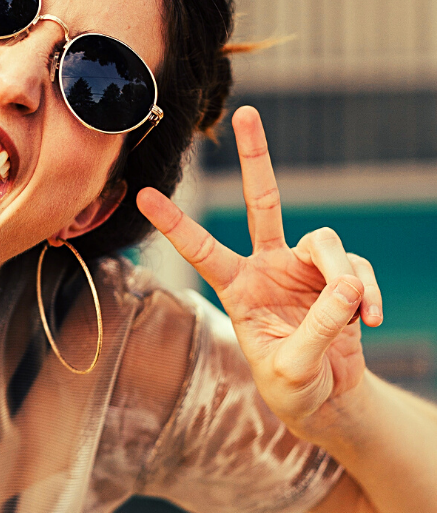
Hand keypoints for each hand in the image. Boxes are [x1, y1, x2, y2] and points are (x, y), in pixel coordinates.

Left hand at [136, 106, 383, 438]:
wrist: (328, 399)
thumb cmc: (293, 387)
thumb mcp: (292, 368)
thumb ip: (317, 328)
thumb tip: (348, 286)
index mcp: (236, 288)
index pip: (201, 249)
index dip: (175, 223)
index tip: (143, 195)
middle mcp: (266, 267)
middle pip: (262, 202)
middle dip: (255, 158)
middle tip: (247, 112)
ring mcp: (303, 268)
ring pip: (326, 242)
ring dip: (344, 276)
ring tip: (355, 313)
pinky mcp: (338, 276)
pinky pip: (357, 270)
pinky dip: (367, 293)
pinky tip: (369, 320)